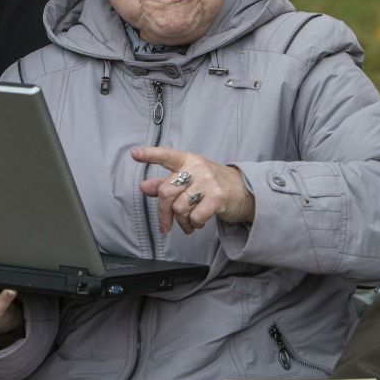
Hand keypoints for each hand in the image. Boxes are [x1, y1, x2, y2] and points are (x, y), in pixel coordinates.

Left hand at [133, 146, 254, 234]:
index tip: (134, 154)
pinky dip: (194, 224)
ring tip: (189, 223)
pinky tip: (199, 222)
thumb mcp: (190, 180)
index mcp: (188, 161)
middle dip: (163, 214)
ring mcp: (208, 181)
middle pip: (166, 192)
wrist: (245, 192)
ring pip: (179, 208)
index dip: (149, 155)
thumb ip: (166, 183)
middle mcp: (197, 168)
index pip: (166, 155)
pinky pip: (195, 216)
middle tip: (165, 226)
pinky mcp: (218, 197)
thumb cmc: (212, 185)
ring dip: (182, 222)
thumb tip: (144, 187)